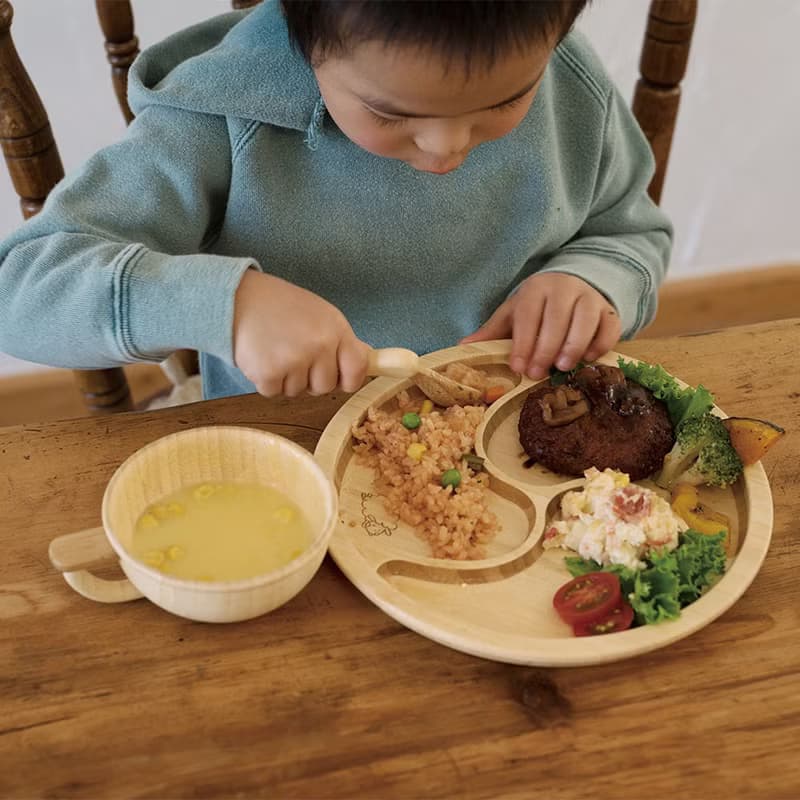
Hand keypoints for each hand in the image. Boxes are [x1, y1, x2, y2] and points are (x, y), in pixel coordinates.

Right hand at [232, 270, 369, 396]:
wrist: (237, 297)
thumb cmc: (279, 305)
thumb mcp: (319, 314)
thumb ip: (341, 339)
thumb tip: (366, 359)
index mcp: (336, 329)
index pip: (357, 369)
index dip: (349, 379)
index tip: (339, 377)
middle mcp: (319, 345)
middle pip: (326, 386)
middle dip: (311, 378)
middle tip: (294, 354)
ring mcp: (294, 361)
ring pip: (299, 392)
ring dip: (287, 379)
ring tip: (275, 349)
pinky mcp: (269, 374)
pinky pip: (275, 393)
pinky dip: (267, 381)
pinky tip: (262, 357)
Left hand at [460, 273, 621, 378]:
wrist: (573, 287)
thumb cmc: (538, 307)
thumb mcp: (513, 314)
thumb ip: (492, 332)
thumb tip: (462, 347)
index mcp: (536, 289)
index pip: (528, 314)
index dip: (523, 342)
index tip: (517, 367)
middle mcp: (565, 288)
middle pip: (556, 317)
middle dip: (545, 348)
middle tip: (537, 373)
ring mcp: (590, 298)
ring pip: (585, 320)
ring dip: (574, 345)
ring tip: (563, 367)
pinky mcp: (610, 311)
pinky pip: (609, 327)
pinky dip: (601, 344)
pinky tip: (589, 360)